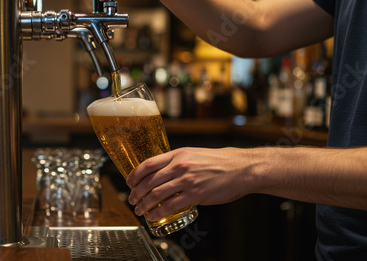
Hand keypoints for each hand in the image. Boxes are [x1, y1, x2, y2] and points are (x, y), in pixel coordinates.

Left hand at [126, 147, 257, 220]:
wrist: (240, 168)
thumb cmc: (218, 162)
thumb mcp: (193, 154)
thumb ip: (177, 161)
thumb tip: (161, 171)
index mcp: (178, 154)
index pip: (148, 164)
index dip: (134, 174)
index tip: (129, 182)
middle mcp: (180, 166)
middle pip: (149, 181)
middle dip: (136, 192)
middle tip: (132, 200)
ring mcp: (187, 180)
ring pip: (156, 194)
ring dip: (144, 204)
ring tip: (140, 210)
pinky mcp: (195, 195)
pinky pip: (170, 205)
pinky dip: (158, 212)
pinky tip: (153, 216)